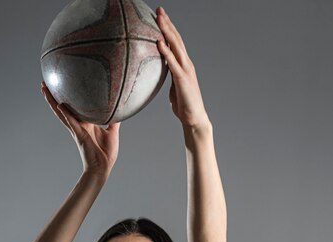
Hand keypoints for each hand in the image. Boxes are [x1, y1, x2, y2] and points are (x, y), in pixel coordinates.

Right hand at [41, 81, 120, 176]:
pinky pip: (71, 123)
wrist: (103, 167)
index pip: (74, 107)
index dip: (67, 97)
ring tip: (44, 89)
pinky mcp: (79, 135)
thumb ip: (113, 120)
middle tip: (45, 83)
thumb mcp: (112, 132)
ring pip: (62, 112)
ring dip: (52, 101)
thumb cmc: (106, 153)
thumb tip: (119, 109)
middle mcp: (78, 124)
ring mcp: (77, 129)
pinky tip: (59, 105)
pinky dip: (65, 114)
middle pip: (62, 107)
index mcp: (86, 123)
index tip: (62, 85)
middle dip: (53, 96)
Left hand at [155, 7, 210, 130]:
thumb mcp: (174, 88)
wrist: (194, 118)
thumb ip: (169, 78)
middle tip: (159, 10)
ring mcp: (186, 70)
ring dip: (167, 31)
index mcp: (183, 65)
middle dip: (167, 23)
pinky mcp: (183, 79)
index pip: (175, 43)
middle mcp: (186, 63)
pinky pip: (172, 63)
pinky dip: (166, 51)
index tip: (159, 17)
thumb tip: (159, 74)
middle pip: (176, 39)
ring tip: (158, 18)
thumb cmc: (184, 106)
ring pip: (176, 46)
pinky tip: (158, 42)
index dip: (168, 29)